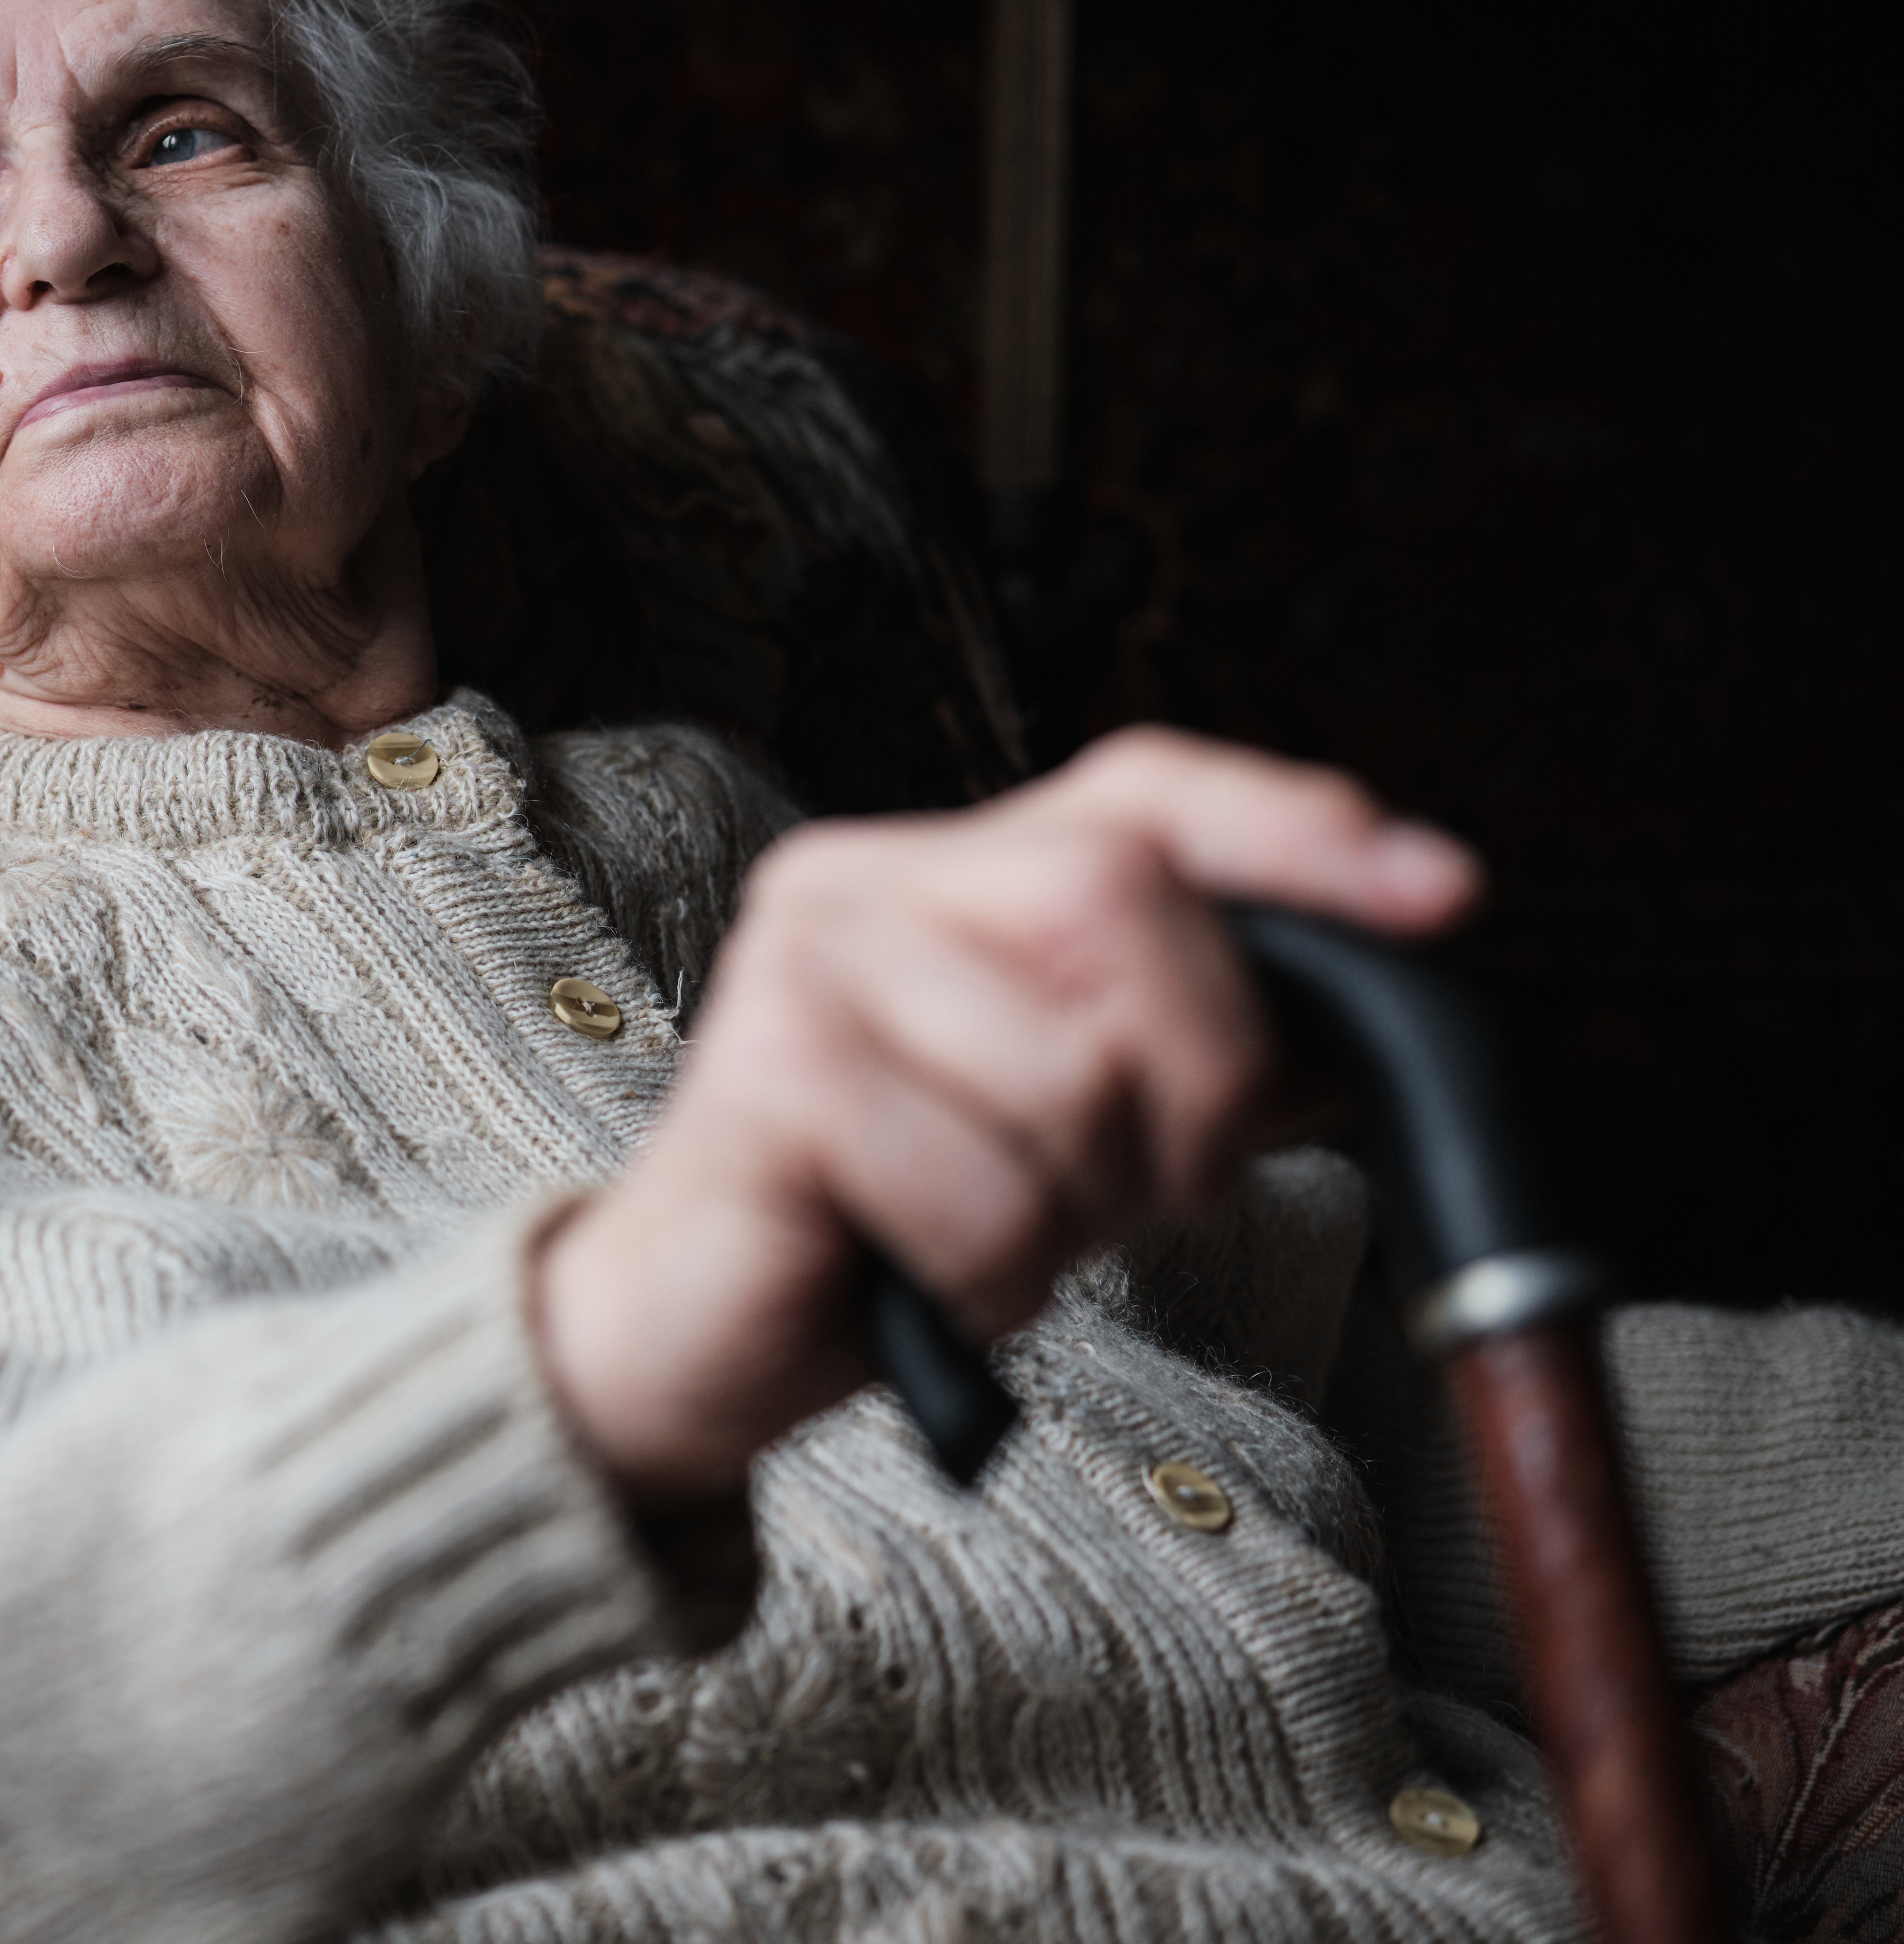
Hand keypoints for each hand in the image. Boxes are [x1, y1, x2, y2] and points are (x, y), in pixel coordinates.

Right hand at [531, 727, 1478, 1499]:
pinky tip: (920, 1269)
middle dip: (1194, 1081)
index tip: (1444, 898)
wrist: (685, 1337)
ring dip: (1072, 1208)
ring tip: (987, 1234)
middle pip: (1125, 909)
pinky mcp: (766, 1082)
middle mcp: (858, 882)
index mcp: (935, 869)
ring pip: (1068, 1079)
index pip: (1142, 793)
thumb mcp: (1075, 1126)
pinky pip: (983, 1191)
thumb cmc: (890, 1222)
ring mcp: (800, 968)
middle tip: (1138, 1188)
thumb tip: (1379, 1006)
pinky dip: (988, 1272)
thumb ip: (1198, 1053)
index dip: (1295, 834)